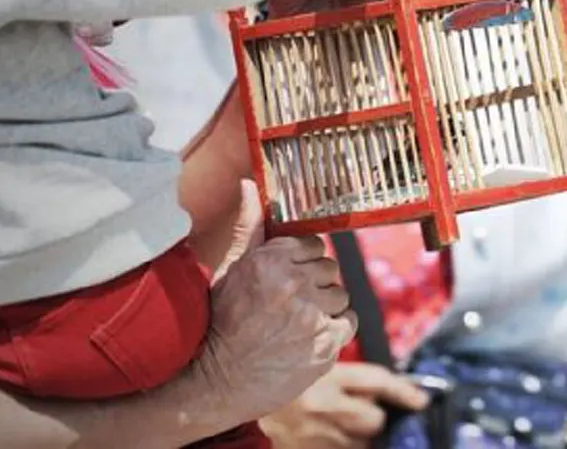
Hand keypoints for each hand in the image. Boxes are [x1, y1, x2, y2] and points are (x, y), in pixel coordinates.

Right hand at [195, 180, 357, 421]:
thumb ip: (248, 227)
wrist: (217, 382)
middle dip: (314, 285)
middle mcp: (292, 284)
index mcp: (270, 261)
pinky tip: (310, 338)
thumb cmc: (221, 323)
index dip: (303, 263)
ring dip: (325, 308)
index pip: (313, 245)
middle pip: (329, 270)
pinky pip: (349, 322)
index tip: (288, 280)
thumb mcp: (229, 270)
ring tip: (296, 324)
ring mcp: (311, 315)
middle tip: (289, 306)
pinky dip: (335, 329)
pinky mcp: (326, 344)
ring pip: (340, 295)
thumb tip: (249, 184)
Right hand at [261, 362, 429, 448]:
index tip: (421, 401)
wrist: (244, 394)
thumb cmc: (290, 380)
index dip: (404, 392)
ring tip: (338, 424)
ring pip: (360, 443)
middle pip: (373, 420)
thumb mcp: (321, 366)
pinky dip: (343, 446)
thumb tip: (394, 390)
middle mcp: (322, 407)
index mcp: (327, 377)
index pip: (377, 382)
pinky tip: (332, 437)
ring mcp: (314, 436)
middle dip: (373, 417)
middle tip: (357, 411)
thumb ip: (354, 377)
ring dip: (357, 436)